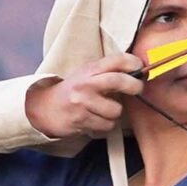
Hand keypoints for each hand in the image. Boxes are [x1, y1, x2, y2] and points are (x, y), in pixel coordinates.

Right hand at [25, 53, 144, 137]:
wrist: (46, 109)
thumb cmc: (73, 92)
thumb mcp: (87, 75)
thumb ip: (108, 73)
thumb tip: (137, 74)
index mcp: (89, 69)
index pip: (115, 60)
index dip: (133, 62)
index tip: (140, 67)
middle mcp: (86, 84)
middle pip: (118, 81)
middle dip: (134, 86)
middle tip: (137, 89)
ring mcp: (83, 102)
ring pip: (115, 111)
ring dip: (114, 114)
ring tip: (104, 111)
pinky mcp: (82, 120)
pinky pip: (106, 126)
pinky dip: (105, 126)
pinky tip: (96, 121)